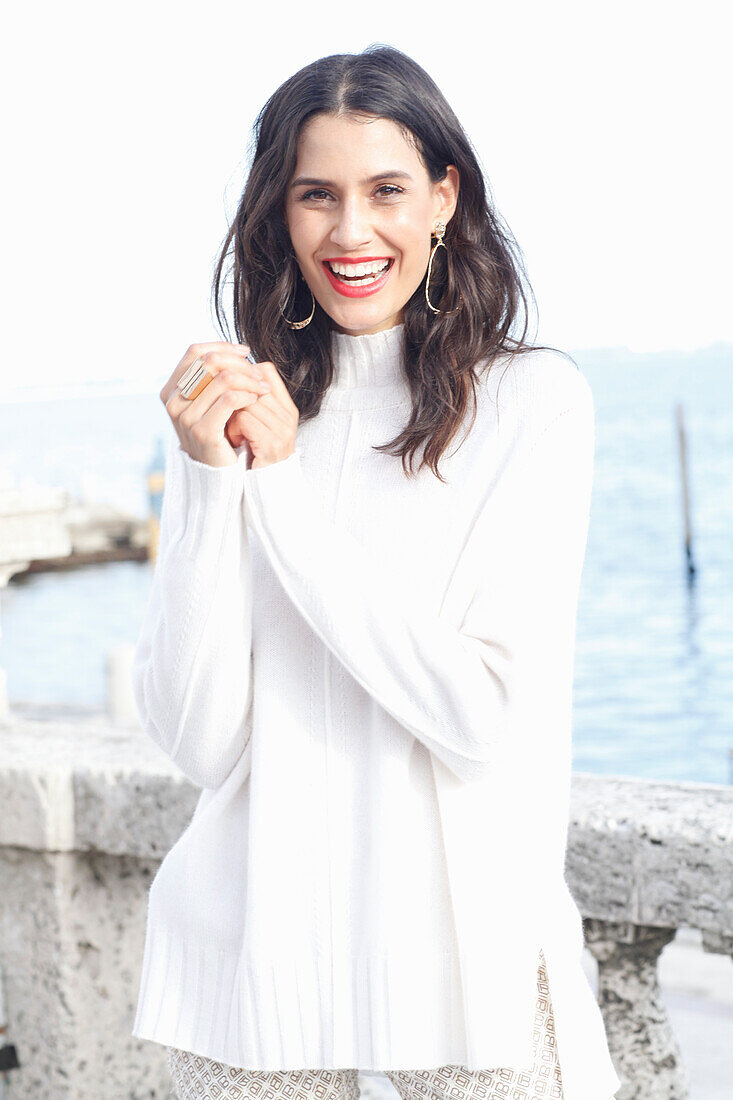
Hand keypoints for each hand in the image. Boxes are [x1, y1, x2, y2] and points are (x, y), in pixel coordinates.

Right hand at [160, 342, 271, 467]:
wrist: (216, 473)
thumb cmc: (217, 434)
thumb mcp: (209, 403)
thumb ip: (212, 379)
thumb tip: (236, 351)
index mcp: (171, 390)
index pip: (195, 352)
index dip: (222, 347)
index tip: (245, 352)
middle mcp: (173, 401)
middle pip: (210, 362)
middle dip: (239, 363)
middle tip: (258, 373)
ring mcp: (185, 417)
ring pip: (223, 379)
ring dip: (249, 379)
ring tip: (263, 387)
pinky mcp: (203, 431)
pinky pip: (229, 399)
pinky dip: (247, 394)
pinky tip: (256, 398)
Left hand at [224, 359, 298, 469]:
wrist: (267, 488)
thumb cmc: (256, 454)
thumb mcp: (257, 423)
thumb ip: (251, 400)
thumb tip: (228, 372)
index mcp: (286, 406)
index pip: (265, 370)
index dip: (242, 376)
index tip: (230, 393)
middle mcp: (288, 415)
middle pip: (252, 384)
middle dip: (233, 396)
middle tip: (225, 414)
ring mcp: (282, 429)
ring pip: (246, 401)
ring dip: (230, 414)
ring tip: (229, 429)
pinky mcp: (271, 443)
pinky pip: (244, 419)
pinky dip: (233, 429)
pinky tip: (232, 440)